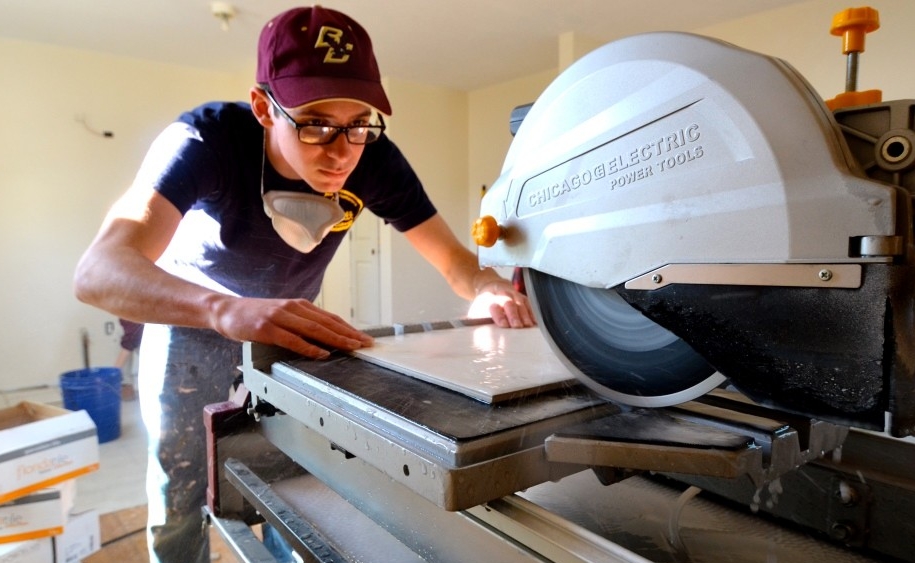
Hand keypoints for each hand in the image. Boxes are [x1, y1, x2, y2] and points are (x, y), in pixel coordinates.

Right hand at [207, 295, 372, 358]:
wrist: (226, 310)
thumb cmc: (255, 315)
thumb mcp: (282, 315)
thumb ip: (301, 323)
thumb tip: (324, 337)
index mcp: (299, 305)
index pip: (330, 318)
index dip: (349, 328)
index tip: (364, 338)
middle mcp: (293, 308)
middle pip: (327, 323)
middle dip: (349, 334)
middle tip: (366, 344)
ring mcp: (280, 317)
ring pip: (314, 329)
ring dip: (336, 339)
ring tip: (351, 348)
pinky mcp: (267, 329)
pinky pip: (293, 339)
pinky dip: (309, 347)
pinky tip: (322, 353)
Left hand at [468, 280, 535, 327]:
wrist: (491, 288)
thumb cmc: (484, 305)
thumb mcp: (476, 312)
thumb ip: (477, 322)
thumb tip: (478, 337)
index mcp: (489, 299)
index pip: (495, 306)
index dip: (499, 316)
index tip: (503, 325)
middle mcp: (503, 295)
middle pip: (509, 304)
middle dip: (514, 315)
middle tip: (517, 326)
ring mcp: (514, 295)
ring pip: (521, 304)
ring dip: (525, 315)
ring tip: (528, 326)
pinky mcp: (523, 298)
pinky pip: (530, 304)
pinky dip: (533, 313)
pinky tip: (536, 322)